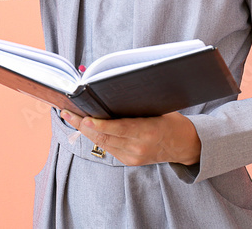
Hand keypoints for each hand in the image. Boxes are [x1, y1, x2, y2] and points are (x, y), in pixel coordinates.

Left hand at [60, 110, 201, 166]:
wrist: (185, 145)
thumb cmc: (171, 121)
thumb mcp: (158, 108)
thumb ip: (135, 104)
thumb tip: (111, 89)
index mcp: (148, 131)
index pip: (119, 129)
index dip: (100, 125)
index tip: (84, 118)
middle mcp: (139, 147)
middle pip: (105, 137)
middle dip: (82, 125)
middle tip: (66, 112)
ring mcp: (133, 157)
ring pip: (103, 143)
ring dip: (85, 130)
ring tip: (70, 117)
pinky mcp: (130, 161)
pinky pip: (108, 148)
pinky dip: (96, 137)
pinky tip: (85, 127)